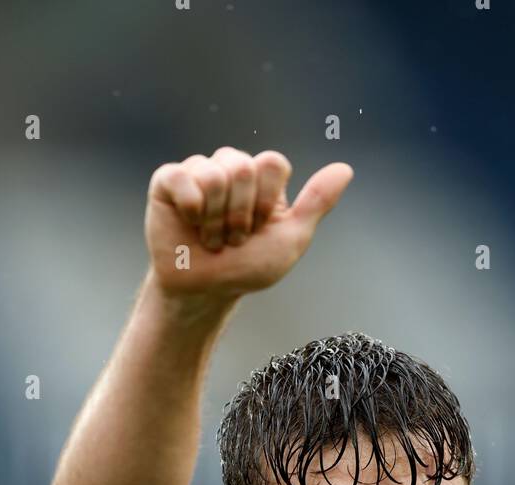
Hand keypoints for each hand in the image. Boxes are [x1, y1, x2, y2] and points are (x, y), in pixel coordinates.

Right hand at [144, 147, 352, 300]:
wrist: (208, 292)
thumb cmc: (247, 268)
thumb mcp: (290, 240)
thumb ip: (316, 203)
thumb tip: (346, 169)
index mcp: (262, 178)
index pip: (273, 163)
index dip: (267, 202)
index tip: (261, 229)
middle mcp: (231, 168)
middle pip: (244, 167)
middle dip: (241, 214)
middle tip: (233, 238)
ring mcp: (199, 172)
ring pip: (215, 174)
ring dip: (216, 219)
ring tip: (211, 238)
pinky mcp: (168, 182)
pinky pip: (182, 176)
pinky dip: (191, 207)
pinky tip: (190, 223)